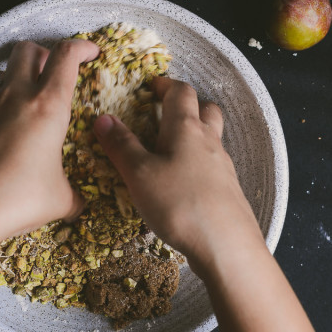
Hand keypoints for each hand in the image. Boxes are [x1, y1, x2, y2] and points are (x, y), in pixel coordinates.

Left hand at [0, 38, 99, 246]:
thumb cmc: (18, 200)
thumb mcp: (61, 199)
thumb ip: (76, 194)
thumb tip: (79, 202)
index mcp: (48, 106)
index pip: (66, 55)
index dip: (82, 46)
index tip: (91, 53)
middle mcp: (16, 96)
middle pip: (28, 49)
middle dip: (46, 53)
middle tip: (57, 73)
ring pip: (6, 71)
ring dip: (22, 77)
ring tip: (33, 103)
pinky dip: (4, 101)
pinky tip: (10, 127)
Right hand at [92, 76, 263, 271]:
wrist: (227, 246)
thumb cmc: (179, 204)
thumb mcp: (139, 174)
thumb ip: (121, 146)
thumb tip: (103, 118)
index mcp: (186, 128)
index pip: (181, 92)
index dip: (166, 85)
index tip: (151, 87)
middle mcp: (208, 141)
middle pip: (205, 110)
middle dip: (187, 105)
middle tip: (166, 112)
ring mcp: (222, 166)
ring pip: (212, 137)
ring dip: (195, 133)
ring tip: (172, 148)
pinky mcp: (228, 190)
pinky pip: (213, 164)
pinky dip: (199, 162)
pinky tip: (185, 182)